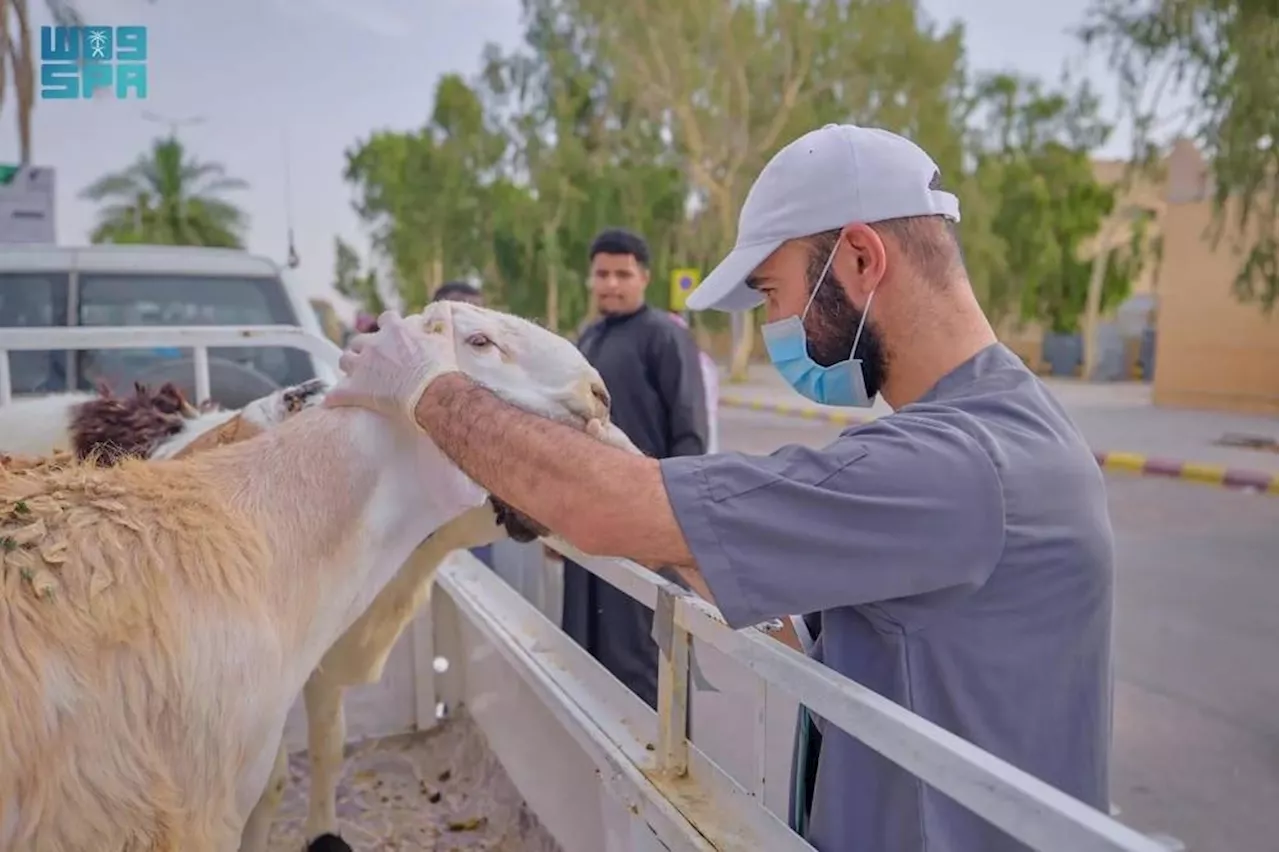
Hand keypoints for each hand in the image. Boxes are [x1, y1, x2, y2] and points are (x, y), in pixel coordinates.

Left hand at [324, 307, 459, 427]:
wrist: (434, 394)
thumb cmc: (441, 368)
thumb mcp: (444, 338)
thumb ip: (441, 319)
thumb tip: (443, 305)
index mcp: (395, 330)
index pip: (385, 319)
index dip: (387, 328)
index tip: (391, 336)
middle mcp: (374, 344)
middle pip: (360, 340)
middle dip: (364, 349)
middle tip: (374, 361)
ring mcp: (362, 366)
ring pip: (345, 359)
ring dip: (350, 366)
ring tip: (357, 376)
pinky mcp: (356, 389)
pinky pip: (336, 393)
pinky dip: (335, 396)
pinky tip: (335, 400)